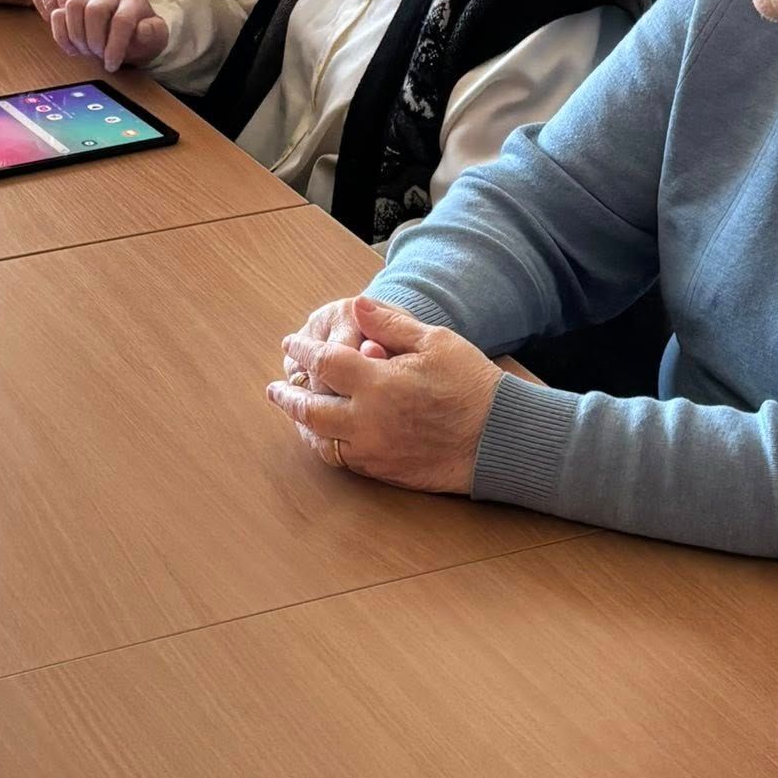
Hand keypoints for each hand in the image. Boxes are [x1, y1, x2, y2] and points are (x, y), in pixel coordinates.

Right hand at [51, 0, 167, 72]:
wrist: (133, 35)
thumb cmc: (144, 36)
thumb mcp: (156, 38)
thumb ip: (153, 34)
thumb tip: (142, 30)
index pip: (122, 19)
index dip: (115, 46)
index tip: (112, 65)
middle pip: (94, 10)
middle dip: (95, 40)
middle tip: (99, 57)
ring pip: (73, 5)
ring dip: (76, 35)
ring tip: (86, 52)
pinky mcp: (73, 7)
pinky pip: (57, 14)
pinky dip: (61, 34)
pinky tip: (73, 49)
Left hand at [266, 295, 502, 491]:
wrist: (502, 440)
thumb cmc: (471, 385)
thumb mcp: (435, 341)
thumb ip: (389, 324)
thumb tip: (355, 306)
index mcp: (378, 384)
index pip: (324, 362)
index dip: (303, 350)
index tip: (290, 343)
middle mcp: (369, 422)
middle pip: (309, 410)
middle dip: (287, 396)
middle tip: (275, 386)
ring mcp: (375, 451)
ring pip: (321, 441)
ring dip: (302, 425)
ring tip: (294, 412)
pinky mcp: (385, 471)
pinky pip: (343, 459)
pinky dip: (326, 445)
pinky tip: (325, 435)